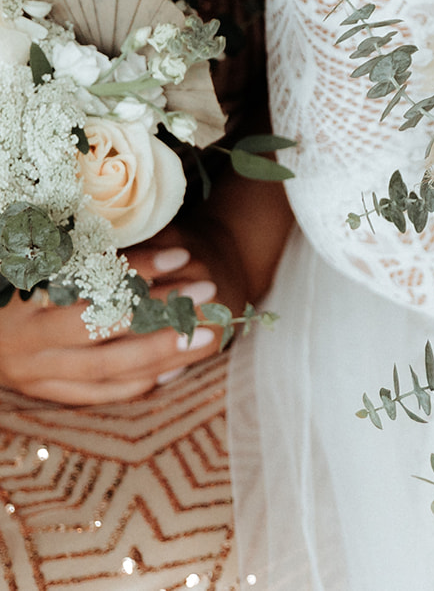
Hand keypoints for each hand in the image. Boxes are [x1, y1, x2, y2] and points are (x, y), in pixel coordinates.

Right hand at [0, 244, 222, 405]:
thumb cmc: (26, 279)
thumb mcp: (47, 259)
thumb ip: (89, 254)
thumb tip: (159, 245)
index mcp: (22, 294)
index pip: (88, 280)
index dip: (137, 267)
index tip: (181, 256)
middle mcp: (24, 336)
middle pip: (100, 326)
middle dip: (158, 310)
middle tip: (206, 292)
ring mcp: (31, 370)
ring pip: (105, 366)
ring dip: (160, 351)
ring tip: (206, 335)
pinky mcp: (41, 392)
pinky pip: (95, 393)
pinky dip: (136, 382)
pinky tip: (175, 369)